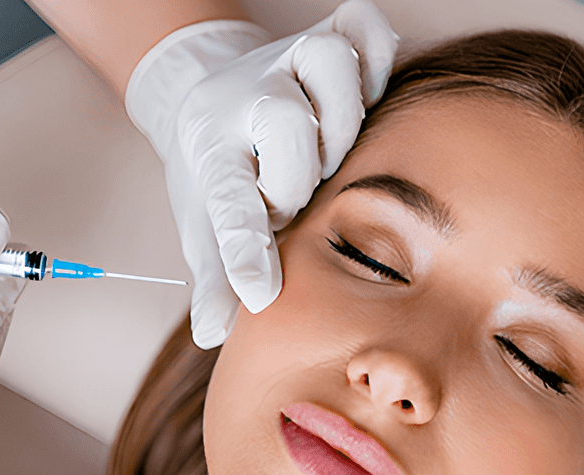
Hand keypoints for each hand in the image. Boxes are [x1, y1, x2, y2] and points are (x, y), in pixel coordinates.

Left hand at [125, 0, 398, 348]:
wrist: (214, 96)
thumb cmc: (222, 173)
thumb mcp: (206, 226)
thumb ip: (214, 278)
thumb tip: (209, 335)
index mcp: (211, 152)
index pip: (227, 203)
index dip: (244, 250)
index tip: (260, 292)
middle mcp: (247, 96)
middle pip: (285, 122)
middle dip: (299, 175)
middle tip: (296, 199)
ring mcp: (287, 59)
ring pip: (329, 64)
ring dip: (343, 117)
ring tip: (333, 151)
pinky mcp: (327, 34)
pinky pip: (364, 28)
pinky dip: (377, 57)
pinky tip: (369, 96)